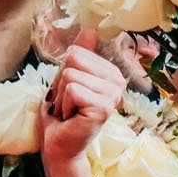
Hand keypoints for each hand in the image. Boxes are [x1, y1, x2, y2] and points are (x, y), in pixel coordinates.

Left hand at [40, 30, 124, 170]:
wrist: (59, 147)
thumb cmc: (62, 115)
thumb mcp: (67, 79)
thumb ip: (80, 55)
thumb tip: (90, 29)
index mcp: (111, 73)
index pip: (77, 52)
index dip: (64, 73)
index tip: (70, 94)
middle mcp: (118, 82)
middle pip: (73, 60)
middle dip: (61, 84)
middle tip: (68, 104)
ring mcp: (112, 95)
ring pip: (70, 75)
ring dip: (61, 97)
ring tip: (69, 112)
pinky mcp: (103, 107)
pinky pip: (72, 90)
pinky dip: (64, 105)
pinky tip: (72, 118)